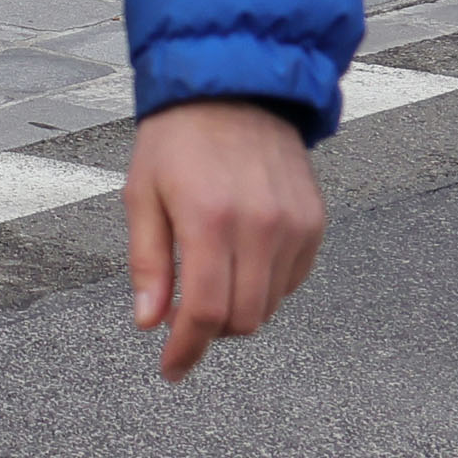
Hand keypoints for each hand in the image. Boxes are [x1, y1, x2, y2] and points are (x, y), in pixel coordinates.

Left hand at [123, 96, 323, 379]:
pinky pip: (293, 280)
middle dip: (211, 332)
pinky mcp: (315, 222)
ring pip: (270, 305)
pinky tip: (239, 261)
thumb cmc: (177, 139)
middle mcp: (260, 226)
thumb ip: (148, 262)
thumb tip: (149, 321)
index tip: (172, 368)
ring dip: (238, 310)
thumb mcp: (142, 194)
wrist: (233, 89)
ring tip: (209, 280)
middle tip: (184, 318)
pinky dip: (265, 287)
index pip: (206, 311)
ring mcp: (294, 225)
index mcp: (209, 218)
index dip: (187, 348)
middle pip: (244, 319)